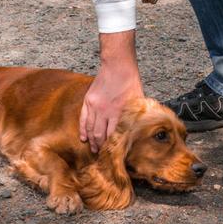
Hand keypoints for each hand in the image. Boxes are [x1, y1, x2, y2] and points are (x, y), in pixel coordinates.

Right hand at [80, 30, 142, 152]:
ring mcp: (94, 106)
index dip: (113, 148)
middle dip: (101, 148)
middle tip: (102, 157)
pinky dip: (83, 130)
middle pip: (100, 135)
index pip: (113, 136)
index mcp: (117, 113)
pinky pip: (83, 119)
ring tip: (94, 150)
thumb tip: (139, 129)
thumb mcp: (138, 100)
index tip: (114, 156)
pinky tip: (83, 138)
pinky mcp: (88, 101)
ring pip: (90, 129)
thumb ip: (135, 115)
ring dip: (92, 141)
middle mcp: (104, 111)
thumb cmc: (130, 82)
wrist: (117, 65)